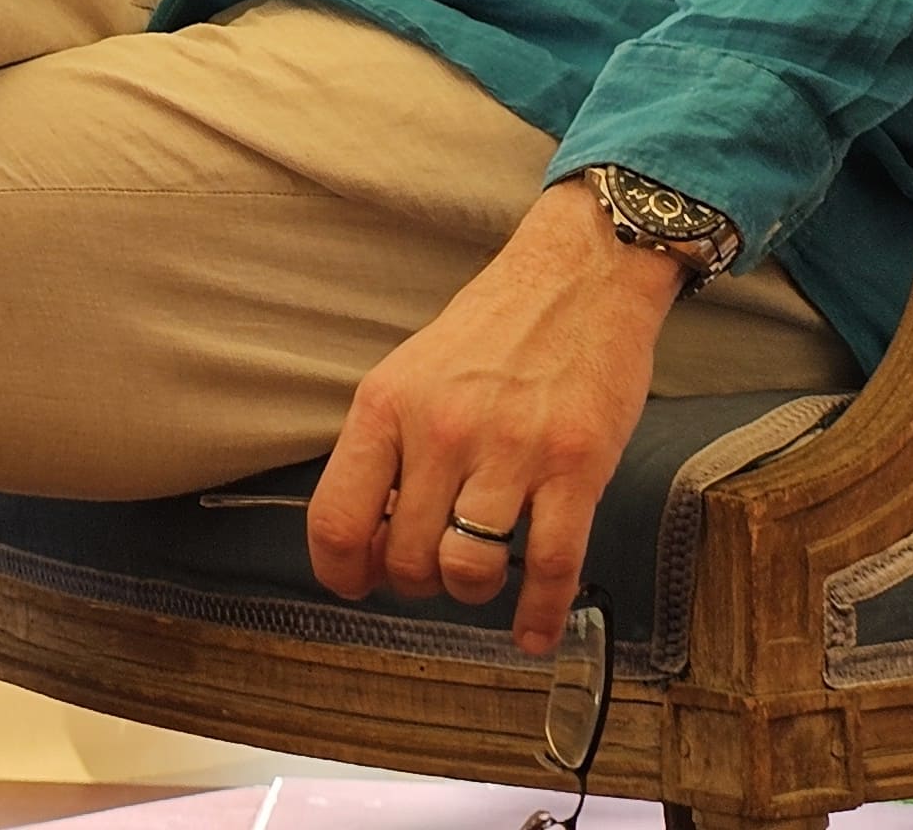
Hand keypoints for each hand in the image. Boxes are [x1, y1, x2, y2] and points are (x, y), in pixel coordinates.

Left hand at [306, 179, 683, 653]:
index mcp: (386, 406)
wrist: (577, 279)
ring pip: (468, 569)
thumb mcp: (411, 375)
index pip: (335, 515)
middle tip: (428, 571)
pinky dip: (538, 614)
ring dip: (468, 592)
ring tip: (477, 579)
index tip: (352, 584)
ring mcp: (510, 451)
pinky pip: (551, 567)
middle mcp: (441, 431)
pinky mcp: (577, 468)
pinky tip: (532, 632)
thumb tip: (364, 532)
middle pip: (403, 556)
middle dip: (411, 582)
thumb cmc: (492, 332)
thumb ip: (386, 448)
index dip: (338, 570)